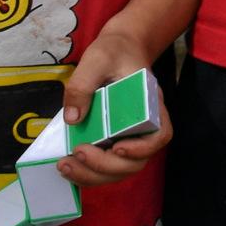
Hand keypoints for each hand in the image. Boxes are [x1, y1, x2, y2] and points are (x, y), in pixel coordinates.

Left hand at [54, 33, 167, 188]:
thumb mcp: (97, 59)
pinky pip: (107, 166)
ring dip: (93, 175)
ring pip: (120, 170)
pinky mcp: (113, 141)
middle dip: (105, 167)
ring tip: (65, 166)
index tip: (116, 147)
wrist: (118, 50)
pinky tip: (68, 165)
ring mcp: (129, 136)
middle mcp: (144, 125)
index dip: (141, 148)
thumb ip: (83, 84)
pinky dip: (88, 173)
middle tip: (77, 153)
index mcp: (150, 104)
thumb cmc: (114, 52)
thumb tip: (73, 118)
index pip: (160, 135)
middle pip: (137, 161)